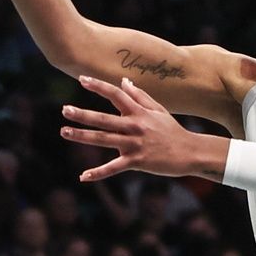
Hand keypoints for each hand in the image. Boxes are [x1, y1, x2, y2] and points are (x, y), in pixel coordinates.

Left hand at [59, 77, 224, 181]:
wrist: (190, 152)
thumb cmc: (172, 130)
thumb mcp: (158, 109)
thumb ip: (139, 95)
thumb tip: (123, 81)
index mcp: (139, 112)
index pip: (116, 94)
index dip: (98, 86)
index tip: (82, 78)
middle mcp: (134, 126)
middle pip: (104, 118)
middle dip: (83, 114)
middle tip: (65, 110)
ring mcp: (134, 144)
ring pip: (104, 139)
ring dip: (82, 136)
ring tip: (64, 132)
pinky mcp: (137, 162)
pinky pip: (113, 168)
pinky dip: (98, 173)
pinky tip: (83, 176)